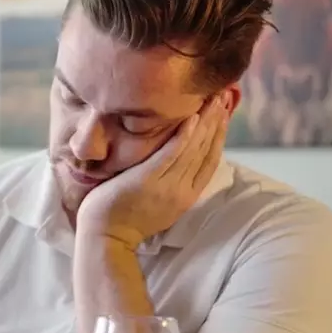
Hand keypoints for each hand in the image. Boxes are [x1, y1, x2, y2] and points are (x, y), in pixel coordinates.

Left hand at [77, 94, 229, 248]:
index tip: (225, 113)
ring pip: (193, 150)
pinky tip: (192, 118)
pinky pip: (170, 155)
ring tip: (214, 99)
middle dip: (217, 122)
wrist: (106, 237)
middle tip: (224, 95)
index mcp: (187, 196)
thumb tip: (179, 160)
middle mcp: (182, 190)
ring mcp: (166, 186)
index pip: (211, 161)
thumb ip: (172, 182)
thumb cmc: (126, 217)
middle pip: (206, 151)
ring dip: (206, 122)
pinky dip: (183, 137)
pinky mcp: (147, 180)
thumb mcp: (160, 202)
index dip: (220, 136)